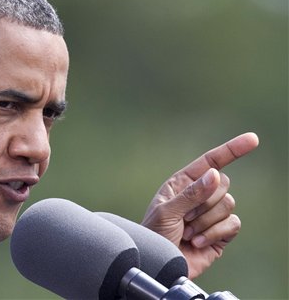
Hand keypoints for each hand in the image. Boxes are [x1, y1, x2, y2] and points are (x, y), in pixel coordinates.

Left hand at [141, 133, 258, 278]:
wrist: (158, 265)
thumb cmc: (153, 236)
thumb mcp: (165, 212)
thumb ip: (190, 194)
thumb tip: (214, 175)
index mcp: (182, 183)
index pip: (210, 162)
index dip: (231, 150)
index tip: (252, 139)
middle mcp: (199, 195)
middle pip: (223, 183)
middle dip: (204, 202)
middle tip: (184, 218)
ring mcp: (211, 214)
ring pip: (229, 204)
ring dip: (205, 221)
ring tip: (187, 232)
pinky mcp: (221, 233)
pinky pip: (233, 224)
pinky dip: (214, 234)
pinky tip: (196, 242)